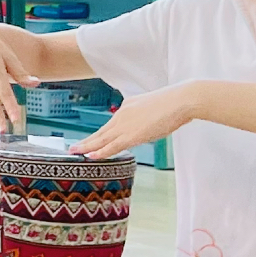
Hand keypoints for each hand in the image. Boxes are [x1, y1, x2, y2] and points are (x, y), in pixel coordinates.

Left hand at [73, 84, 197, 158]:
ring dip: (88, 146)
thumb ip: (146, 116)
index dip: (100, 134)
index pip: (111, 124)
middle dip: (88, 140)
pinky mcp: (132, 134)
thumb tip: (146, 125)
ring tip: (75, 152)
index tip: (92, 139)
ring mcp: (126, 124)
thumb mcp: (155, 108)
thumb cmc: (175, 103)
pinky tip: (90, 156)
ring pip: (102, 139)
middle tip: (74, 147)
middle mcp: (123, 114)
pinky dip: (100, 152)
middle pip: (102, 131)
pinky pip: (112, 146)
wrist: (181, 100)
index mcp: (128, 106)